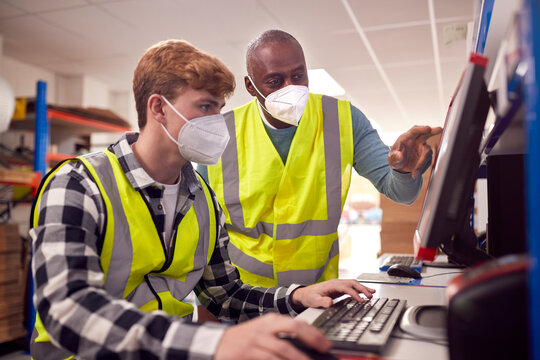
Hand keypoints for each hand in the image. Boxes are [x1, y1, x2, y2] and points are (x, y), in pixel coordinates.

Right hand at [214, 313, 330, 359]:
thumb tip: (309, 343)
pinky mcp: (247, 355)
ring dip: (299, 359)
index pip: (297, 323)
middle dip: (310, 342)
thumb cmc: (245, 339)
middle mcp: (263, 329)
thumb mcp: (263, 331)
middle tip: (323, 352)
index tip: (326, 345)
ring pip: (282, 351)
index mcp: (270, 321)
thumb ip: (282, 334)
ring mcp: (255, 342)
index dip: (314, 334)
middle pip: (291, 332)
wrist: (217, 344)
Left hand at [291, 279, 375, 308]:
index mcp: (331, 284)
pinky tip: (365, 293)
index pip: (346, 287)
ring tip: (372, 293)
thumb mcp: (314, 301)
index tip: (361, 300)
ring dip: (363, 288)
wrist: (305, 294)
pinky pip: (351, 287)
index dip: (354, 293)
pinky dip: (359, 289)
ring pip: (353, 284)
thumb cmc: (309, 297)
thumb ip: (321, 302)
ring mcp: (338, 284)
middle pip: (352, 283)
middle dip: (362, 289)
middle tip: (371, 296)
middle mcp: (336, 282)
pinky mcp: (339, 288)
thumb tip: (330, 302)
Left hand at [388, 125, 442, 177]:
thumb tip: (400, 156)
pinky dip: (422, 167)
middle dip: (433, 131)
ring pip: (427, 152)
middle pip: (426, 133)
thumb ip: (395, 156)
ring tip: (415, 171)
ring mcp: (423, 147)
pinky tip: (416, 172)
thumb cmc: (395, 158)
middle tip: (440, 129)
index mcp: (406, 137)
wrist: (400, 166)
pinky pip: (427, 161)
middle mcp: (416, 140)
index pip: (414, 130)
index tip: (428, 128)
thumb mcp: (392, 158)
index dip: (421, 129)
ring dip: (422, 162)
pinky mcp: (426, 155)